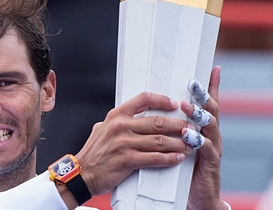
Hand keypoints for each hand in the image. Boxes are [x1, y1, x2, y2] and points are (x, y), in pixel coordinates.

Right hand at [75, 91, 191, 195]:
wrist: (82, 172)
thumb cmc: (94, 152)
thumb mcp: (102, 128)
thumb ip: (118, 121)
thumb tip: (133, 116)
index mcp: (116, 115)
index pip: (143, 99)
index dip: (161, 100)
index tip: (174, 104)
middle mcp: (120, 126)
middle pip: (157, 121)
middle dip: (178, 125)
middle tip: (190, 128)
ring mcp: (124, 143)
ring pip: (159, 140)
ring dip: (178, 143)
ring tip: (189, 144)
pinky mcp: (127, 160)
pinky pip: (154, 158)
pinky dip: (169, 158)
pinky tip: (178, 158)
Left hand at [182, 66, 226, 209]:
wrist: (195, 196)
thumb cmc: (182, 167)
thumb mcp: (176, 143)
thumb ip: (169, 128)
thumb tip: (151, 110)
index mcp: (202, 128)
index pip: (207, 104)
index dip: (211, 87)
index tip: (212, 69)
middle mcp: (210, 135)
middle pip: (210, 110)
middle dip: (202, 96)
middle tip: (192, 84)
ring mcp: (212, 148)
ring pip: (210, 127)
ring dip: (198, 115)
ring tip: (186, 107)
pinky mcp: (210, 163)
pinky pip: (206, 149)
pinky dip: (198, 141)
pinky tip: (188, 135)